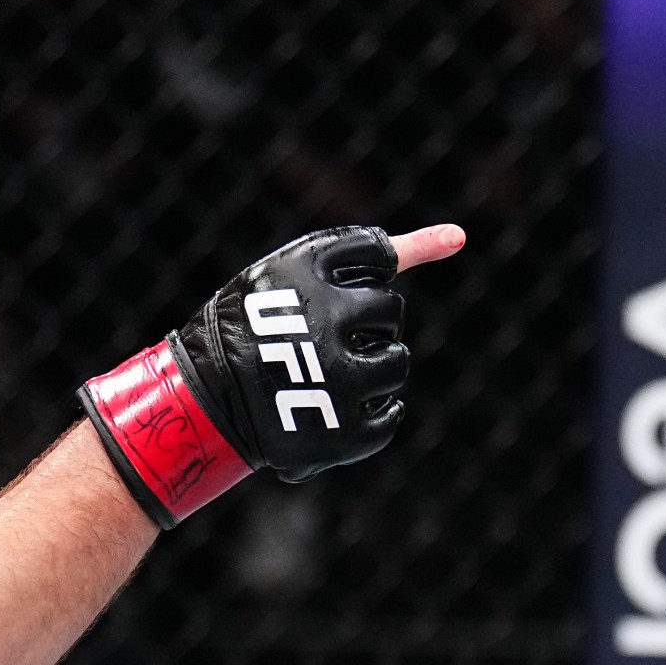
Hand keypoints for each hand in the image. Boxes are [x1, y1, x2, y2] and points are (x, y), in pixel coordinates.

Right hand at [81, 224, 464, 526]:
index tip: (331, 293)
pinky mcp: (342, 428)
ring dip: (374, 367)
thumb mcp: (295, 272)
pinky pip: (389, 414)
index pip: (380, 254)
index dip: (360, 275)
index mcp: (307, 272)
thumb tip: (462, 236)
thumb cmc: (254, 326)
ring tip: (331, 374)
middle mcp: (325, 320)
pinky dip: (370, 412)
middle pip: (391, 309)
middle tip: (325, 338)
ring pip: (397, 362)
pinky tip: (338, 406)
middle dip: (368, 323)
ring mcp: (335, 377)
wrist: (202, 401)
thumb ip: (377, 253)